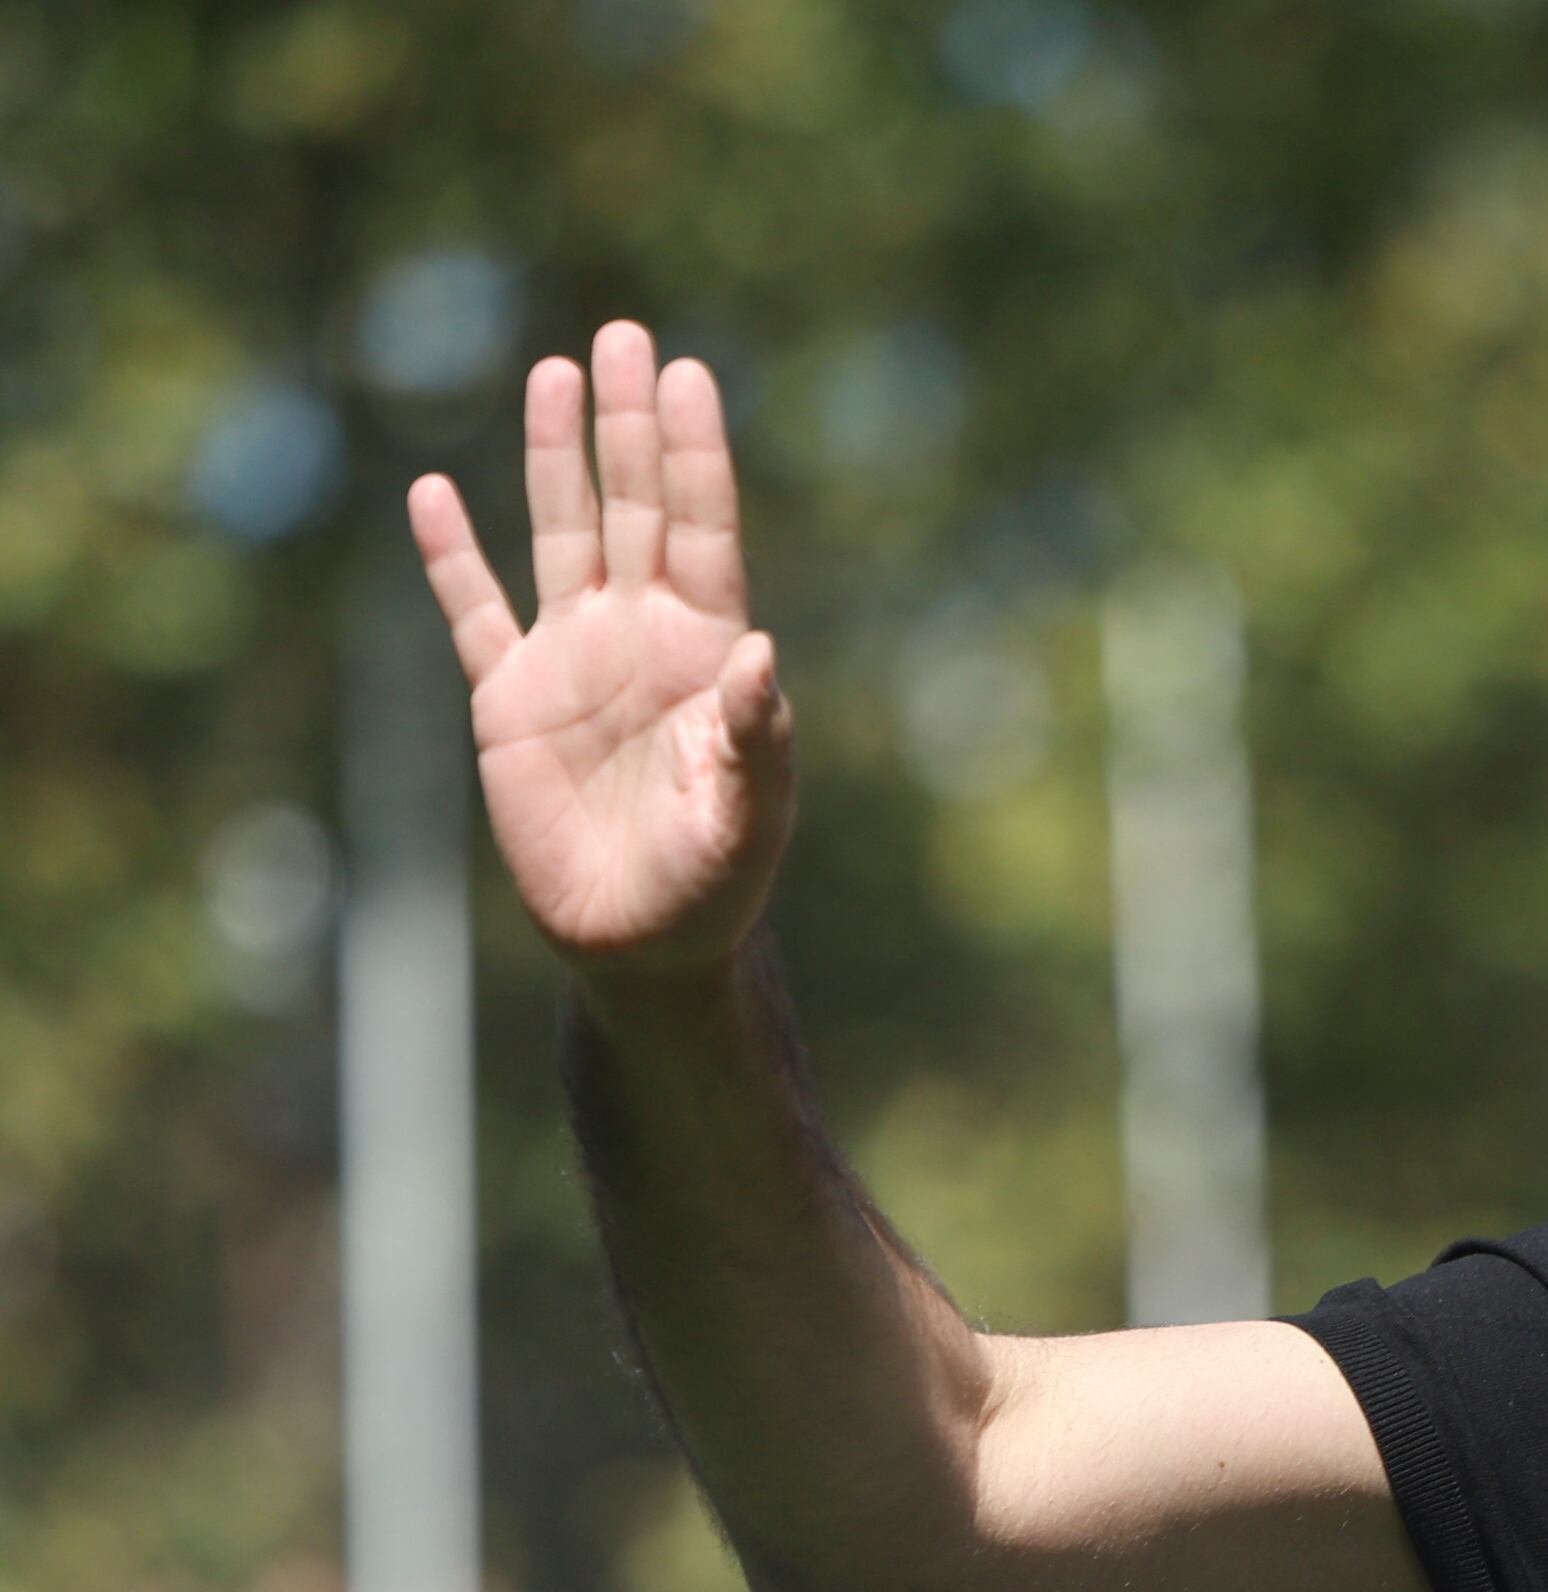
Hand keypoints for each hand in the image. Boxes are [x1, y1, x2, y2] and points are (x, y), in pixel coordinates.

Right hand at [408, 321, 793, 987]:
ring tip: (554, 374)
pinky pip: (474, 614)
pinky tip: (434, 494)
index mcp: (706, 650)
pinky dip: (452, 558)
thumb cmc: (715, 882)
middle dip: (627, 426)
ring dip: (554, 459)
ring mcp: (572, 660)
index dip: (693, 455)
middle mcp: (640, 636)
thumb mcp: (749, 815)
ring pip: (561, 536)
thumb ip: (755, 737)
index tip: (687, 377)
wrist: (643, 943)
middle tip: (623, 337)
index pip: (702, 530)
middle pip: (633, 507)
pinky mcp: (508, 702)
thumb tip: (758, 652)